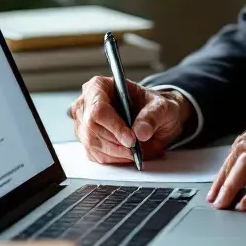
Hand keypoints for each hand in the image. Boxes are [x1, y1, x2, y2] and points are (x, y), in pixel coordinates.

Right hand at [68, 78, 194, 164]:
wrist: (156, 118)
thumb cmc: (154, 107)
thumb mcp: (161, 106)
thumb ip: (152, 116)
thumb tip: (140, 132)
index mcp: (100, 86)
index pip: (98, 108)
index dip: (113, 126)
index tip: (131, 139)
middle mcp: (87, 103)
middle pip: (92, 128)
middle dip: (117, 142)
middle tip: (137, 148)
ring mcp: (84, 123)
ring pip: (92, 144)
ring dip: (116, 153)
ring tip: (136, 151)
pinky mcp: (87, 141)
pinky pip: (95, 155)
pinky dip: (114, 159)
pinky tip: (127, 154)